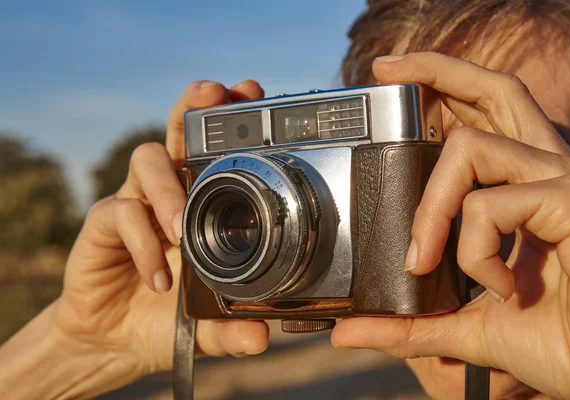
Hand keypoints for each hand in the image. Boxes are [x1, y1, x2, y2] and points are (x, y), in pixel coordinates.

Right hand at [50, 80, 268, 395]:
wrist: (116, 337)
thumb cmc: (166, 317)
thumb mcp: (207, 323)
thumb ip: (232, 328)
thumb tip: (261, 338)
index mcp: (202, 203)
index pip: (216, 151)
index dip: (231, 120)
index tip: (252, 93)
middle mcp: (170, 192)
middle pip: (178, 131)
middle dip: (194, 106)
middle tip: (211, 93)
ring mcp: (136, 202)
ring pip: (147, 160)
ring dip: (167, 190)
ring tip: (179, 233)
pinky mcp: (103, 223)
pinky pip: (119, 214)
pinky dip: (142, 244)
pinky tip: (157, 278)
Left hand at [331, 53, 569, 398]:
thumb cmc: (556, 339)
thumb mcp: (467, 324)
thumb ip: (410, 321)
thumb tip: (350, 330)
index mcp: (527, 186)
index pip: (487, 114)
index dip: (444, 86)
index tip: (393, 77)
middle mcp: (549, 171)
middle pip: (494, 90)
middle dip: (436, 70)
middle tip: (385, 70)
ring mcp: (564, 182)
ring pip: (471, 147)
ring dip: (431, 209)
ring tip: (425, 260)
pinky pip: (492, 204)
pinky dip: (476, 251)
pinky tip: (500, 286)